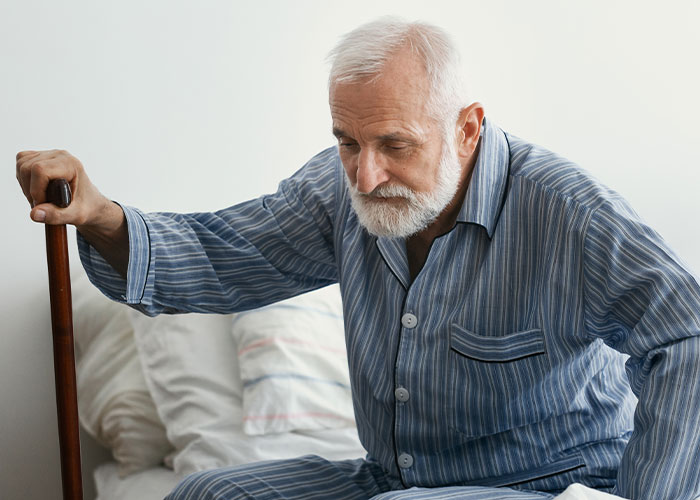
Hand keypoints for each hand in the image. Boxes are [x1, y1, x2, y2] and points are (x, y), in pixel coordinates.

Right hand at [16, 149, 128, 275]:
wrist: (92, 207)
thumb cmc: (89, 210)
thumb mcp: (75, 216)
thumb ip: (56, 216)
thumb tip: (34, 215)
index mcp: (71, 163)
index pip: (40, 170)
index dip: (35, 191)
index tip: (42, 207)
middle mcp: (60, 155)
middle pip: (27, 166)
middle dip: (30, 189)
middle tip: (44, 205)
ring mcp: (51, 154)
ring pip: (21, 164)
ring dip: (26, 185)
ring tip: (43, 199)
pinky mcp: (41, 157)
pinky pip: (21, 163)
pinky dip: (24, 179)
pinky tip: (38, 191)